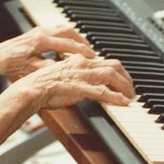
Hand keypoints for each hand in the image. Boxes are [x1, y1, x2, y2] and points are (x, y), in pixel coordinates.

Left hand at [0, 25, 96, 85]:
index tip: (93, 57)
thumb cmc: (11, 64)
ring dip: (75, 37)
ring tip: (84, 46)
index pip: (67, 44)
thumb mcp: (31, 69)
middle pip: (69, 32)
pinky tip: (70, 42)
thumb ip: (48, 68)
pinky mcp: (37, 31)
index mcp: (41, 41)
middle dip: (82, 41)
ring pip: (63, 28)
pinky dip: (67, 35)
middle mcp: (41, 32)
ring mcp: (39, 29)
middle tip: (93, 51)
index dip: (82, 51)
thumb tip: (63, 70)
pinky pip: (57, 29)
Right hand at [9, 54, 135, 112]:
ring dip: (125, 86)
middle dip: (127, 77)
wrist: (32, 88)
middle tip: (131, 89)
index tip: (122, 79)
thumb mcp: (63, 76)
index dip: (118, 71)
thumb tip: (86, 86)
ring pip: (113, 75)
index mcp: (79, 60)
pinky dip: (117, 97)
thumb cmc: (43, 85)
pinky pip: (104, 91)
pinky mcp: (81, 88)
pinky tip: (124, 103)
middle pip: (114, 65)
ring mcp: (83, 76)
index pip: (105, 61)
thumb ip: (77, 78)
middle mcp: (83, 64)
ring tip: (131, 97)